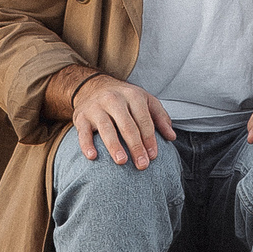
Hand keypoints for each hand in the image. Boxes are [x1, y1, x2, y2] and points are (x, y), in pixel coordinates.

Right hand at [53, 68, 173, 169]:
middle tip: (142, 165)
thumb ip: (159, 117)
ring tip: (122, 161)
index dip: (150, 138)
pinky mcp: (81, 117)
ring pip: (106, 128)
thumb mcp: (144, 101)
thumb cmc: (124, 99)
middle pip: (127, 125)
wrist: (92, 87)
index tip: (153, 156)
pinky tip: (92, 156)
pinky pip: (83, 132)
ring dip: (114, 146)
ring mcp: (96, 108)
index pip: (144, 119)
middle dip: (136, 146)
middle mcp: (114, 99)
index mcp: (133, 95)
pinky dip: (87, 144)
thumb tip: (171, 137)